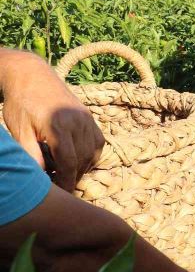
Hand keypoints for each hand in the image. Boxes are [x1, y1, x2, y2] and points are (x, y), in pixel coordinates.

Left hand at [0, 49, 104, 191]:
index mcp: (58, 126)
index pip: (68, 163)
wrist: (32, 76)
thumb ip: (32, 155)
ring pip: (92, 152)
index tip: (61, 195)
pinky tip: (78, 160)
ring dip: (82, 168)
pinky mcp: (89, 117)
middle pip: (81, 160)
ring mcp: (86, 118)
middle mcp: (77, 122)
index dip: (65, 182)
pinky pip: (98, 142)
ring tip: (66, 175)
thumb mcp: (19, 131)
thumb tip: (43, 179)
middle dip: (72, 177)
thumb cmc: (21, 104)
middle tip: (60, 187)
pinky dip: (91, 155)